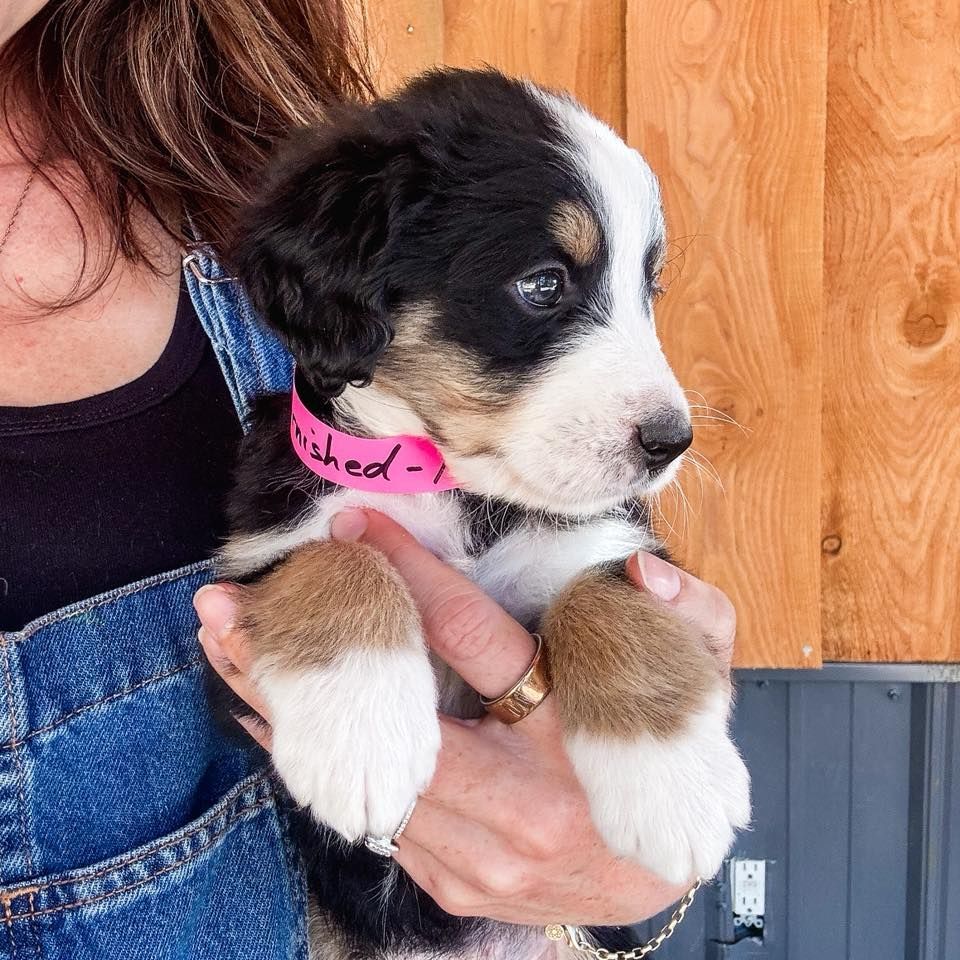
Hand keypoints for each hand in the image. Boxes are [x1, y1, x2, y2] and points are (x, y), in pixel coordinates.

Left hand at [195, 512, 734, 926]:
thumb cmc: (664, 766)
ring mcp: (473, 855)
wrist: (651, 877)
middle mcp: (515, 806)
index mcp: (573, 740)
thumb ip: (691, 618)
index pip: (475, 642)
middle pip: (385, 721)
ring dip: (284, 712)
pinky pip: (366, 815)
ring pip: (355, 776)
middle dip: (302, 658)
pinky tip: (269, 717)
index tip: (356, 525)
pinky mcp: (448, 881)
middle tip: (225, 603)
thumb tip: (640, 570)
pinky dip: (315, 762)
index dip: (412, 576)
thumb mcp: (698, 684)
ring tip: (221, 649)